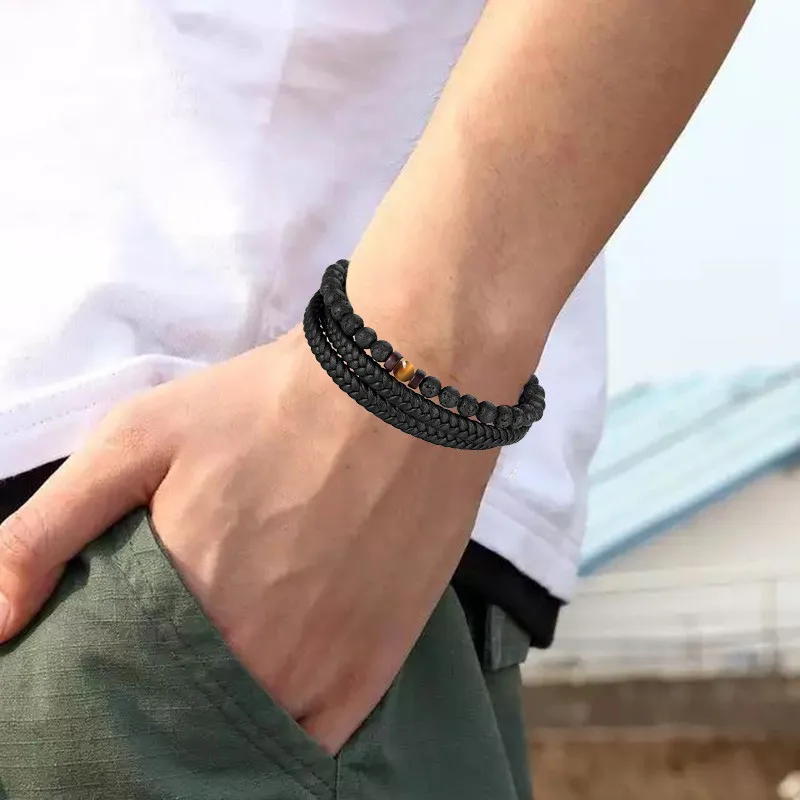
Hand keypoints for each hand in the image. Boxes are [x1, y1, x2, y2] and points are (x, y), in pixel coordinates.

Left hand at [0, 326, 497, 752]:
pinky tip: (275, 699)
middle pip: (180, 721)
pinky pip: (316, 742)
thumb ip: (46, 530)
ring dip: (223, 722)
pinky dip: (286, 734)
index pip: (112, 693)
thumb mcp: (137, 437)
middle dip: (162, 701)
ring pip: (247, 736)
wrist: (400, 390)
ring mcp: (319, 670)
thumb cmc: (267, 407)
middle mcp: (248, 659)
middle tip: (172, 658)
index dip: (103, 684)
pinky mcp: (376, 665)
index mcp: (179, 607)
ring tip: (221, 676)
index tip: (108, 663)